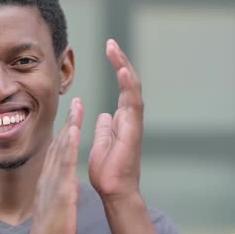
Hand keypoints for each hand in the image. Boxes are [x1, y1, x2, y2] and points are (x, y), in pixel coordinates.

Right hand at [23, 98, 83, 233]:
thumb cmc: (49, 231)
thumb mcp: (50, 204)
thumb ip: (54, 189)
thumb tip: (59, 180)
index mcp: (48, 180)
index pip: (57, 151)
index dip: (65, 131)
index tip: (71, 115)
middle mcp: (49, 176)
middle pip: (59, 144)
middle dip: (68, 122)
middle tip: (75, 100)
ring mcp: (54, 182)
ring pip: (61, 149)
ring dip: (70, 126)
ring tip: (77, 107)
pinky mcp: (61, 191)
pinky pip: (65, 165)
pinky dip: (69, 146)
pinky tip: (75, 132)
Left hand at [89, 39, 142, 199]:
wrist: (114, 190)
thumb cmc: (108, 170)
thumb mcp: (100, 143)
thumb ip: (103, 129)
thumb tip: (104, 115)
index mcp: (123, 118)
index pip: (123, 87)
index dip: (119, 67)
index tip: (110, 49)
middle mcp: (131, 118)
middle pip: (130, 83)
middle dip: (121, 61)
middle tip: (111, 43)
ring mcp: (134, 123)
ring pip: (133, 89)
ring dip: (125, 68)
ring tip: (115, 50)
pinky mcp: (133, 130)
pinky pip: (133, 104)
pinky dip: (129, 86)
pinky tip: (123, 70)